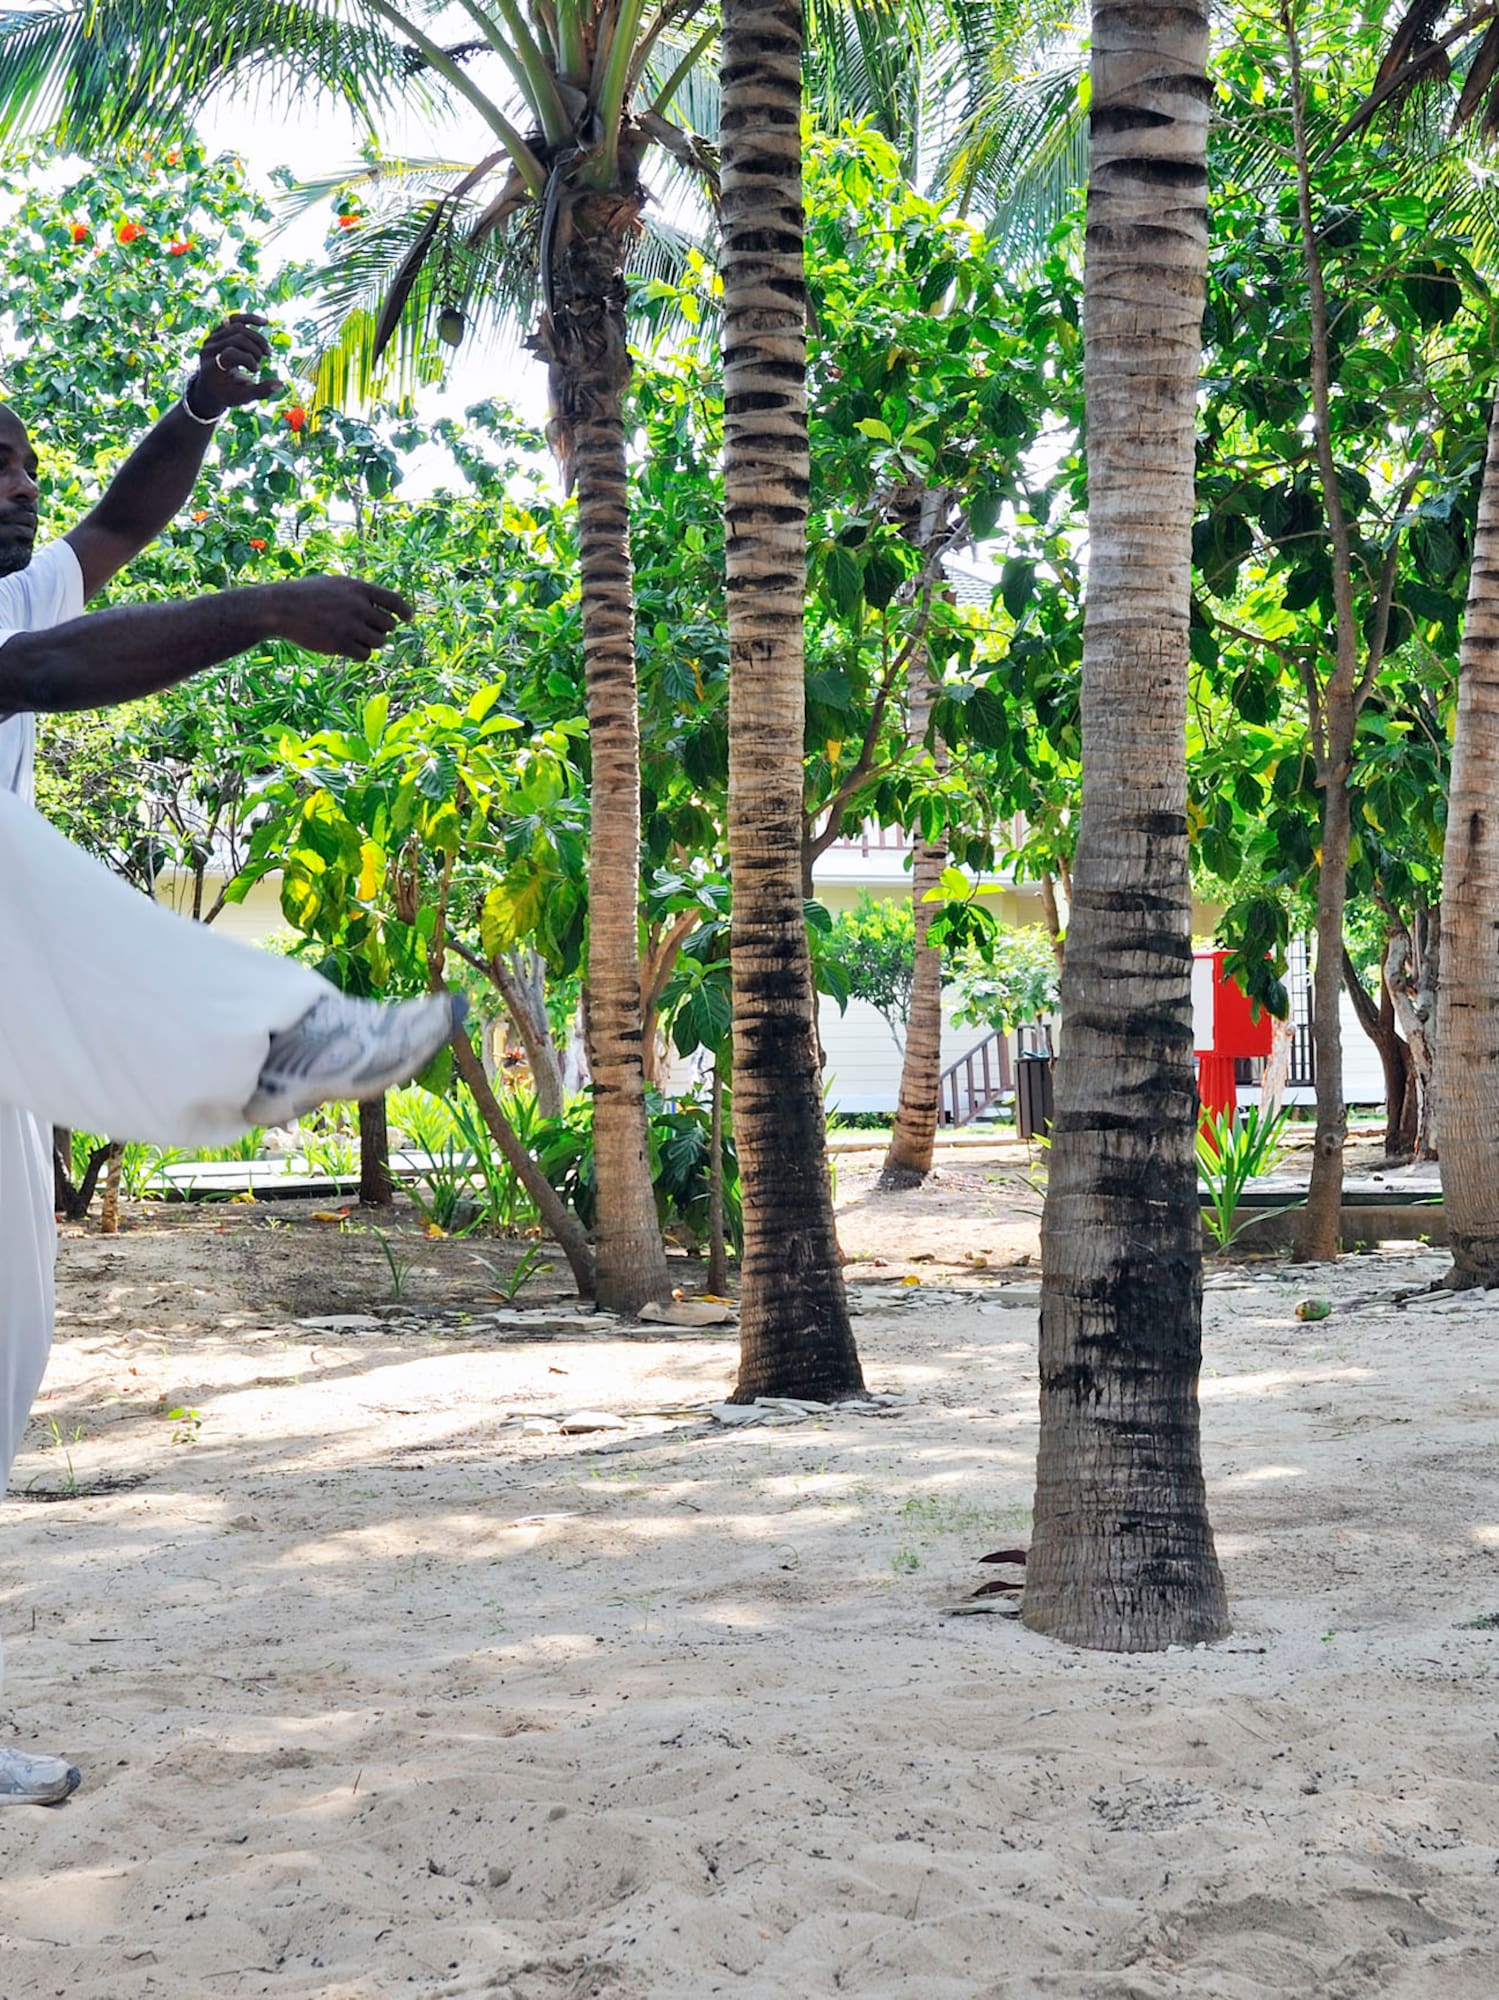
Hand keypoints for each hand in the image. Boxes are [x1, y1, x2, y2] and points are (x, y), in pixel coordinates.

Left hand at [188, 313, 284, 417]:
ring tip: (266, 351)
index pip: (231, 352)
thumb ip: (261, 391)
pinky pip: (234, 319)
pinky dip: (250, 319)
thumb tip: (281, 385)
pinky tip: (265, 322)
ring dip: (256, 338)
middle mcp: (209, 348)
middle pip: (237, 337)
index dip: (249, 360)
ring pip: (237, 326)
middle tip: (266, 358)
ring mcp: (212, 338)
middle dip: (255, 348)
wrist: (210, 388)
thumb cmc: (228, 394)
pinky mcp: (218, 332)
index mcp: (211, 365)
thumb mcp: (243, 397)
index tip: (256, 371)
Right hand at [267, 576, 415, 661]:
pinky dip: (360, 653)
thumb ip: (359, 594)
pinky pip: (365, 655)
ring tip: (352, 636)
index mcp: (358, 588)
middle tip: (364, 628)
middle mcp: (358, 606)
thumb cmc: (308, 595)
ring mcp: (350, 626)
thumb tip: (385, 608)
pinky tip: (347, 647)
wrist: (281, 608)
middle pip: (388, 625)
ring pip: (379, 642)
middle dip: (379, 629)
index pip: (393, 600)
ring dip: (370, 642)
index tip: (408, 618)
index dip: (404, 610)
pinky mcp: (341, 644)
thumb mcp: (335, 584)